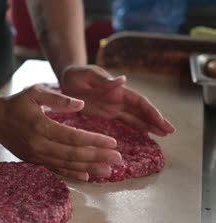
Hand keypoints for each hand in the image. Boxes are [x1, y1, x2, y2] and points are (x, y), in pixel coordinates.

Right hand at [0, 84, 121, 180]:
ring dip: (89, 168)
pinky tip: (87, 176)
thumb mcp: (35, 91)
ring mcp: (36, 155)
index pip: (73, 137)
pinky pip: (56, 169)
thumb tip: (81, 104)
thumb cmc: (17, 103)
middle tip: (119, 159)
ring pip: (66, 165)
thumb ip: (58, 97)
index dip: (94, 141)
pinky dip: (72, 174)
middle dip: (98, 157)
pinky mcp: (34, 161)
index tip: (113, 143)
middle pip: (73, 154)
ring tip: (109, 171)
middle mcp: (38, 144)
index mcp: (40, 125)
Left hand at [60, 65, 174, 135]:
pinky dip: (135, 126)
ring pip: (135, 117)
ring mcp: (113, 106)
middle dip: (156, 120)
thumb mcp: (88, 74)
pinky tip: (145, 133)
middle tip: (170, 132)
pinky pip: (123, 120)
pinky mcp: (105, 112)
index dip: (151, 112)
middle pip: (141, 111)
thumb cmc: (77, 74)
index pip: (139, 102)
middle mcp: (118, 99)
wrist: (66, 78)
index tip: (162, 122)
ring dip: (149, 125)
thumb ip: (104, 80)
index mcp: (117, 90)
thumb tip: (123, 79)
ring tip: (163, 135)